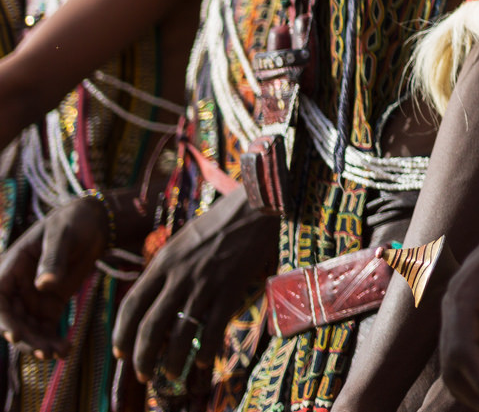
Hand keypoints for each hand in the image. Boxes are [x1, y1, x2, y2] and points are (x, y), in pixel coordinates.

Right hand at [0, 197, 111, 357]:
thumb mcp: (63, 236)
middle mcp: (16, 288)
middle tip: (46, 352)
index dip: (3, 319)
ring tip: (61, 353)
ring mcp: (31, 298)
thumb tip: (44, 285)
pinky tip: (66, 350)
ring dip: (40, 344)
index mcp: (10, 268)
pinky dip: (52, 340)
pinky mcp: (49, 305)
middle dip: (26, 339)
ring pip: (28, 329)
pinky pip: (45, 328)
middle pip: (12, 320)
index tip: (15, 334)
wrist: (94, 224)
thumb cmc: (73, 222)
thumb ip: (53, 259)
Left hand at [111, 185, 277, 410]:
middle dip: (142, 356)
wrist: (255, 207)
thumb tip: (156, 295)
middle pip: (151, 326)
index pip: (131, 305)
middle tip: (141, 374)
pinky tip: (202, 361)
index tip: (119, 352)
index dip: (121, 333)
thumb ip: (167, 267)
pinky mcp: (231, 289)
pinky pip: (214, 328)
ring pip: (181, 334)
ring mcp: (205, 284)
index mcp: (163, 262)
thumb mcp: (182, 240)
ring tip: (170, 374)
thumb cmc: (219, 222)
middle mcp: (179, 276)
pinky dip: (206, 349)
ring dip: (172, 361)